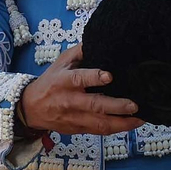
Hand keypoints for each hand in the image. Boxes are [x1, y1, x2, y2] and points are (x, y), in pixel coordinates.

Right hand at [19, 44, 144, 135]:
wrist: (31, 108)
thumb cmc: (50, 81)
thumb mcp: (61, 62)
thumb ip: (80, 52)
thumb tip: (100, 38)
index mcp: (64, 81)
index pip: (79, 79)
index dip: (94, 77)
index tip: (109, 76)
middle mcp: (69, 101)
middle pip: (94, 105)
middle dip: (116, 106)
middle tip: (134, 104)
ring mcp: (74, 117)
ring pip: (99, 123)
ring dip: (122, 123)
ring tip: (140, 119)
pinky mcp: (78, 129)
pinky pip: (99, 131)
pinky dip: (116, 129)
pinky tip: (130, 124)